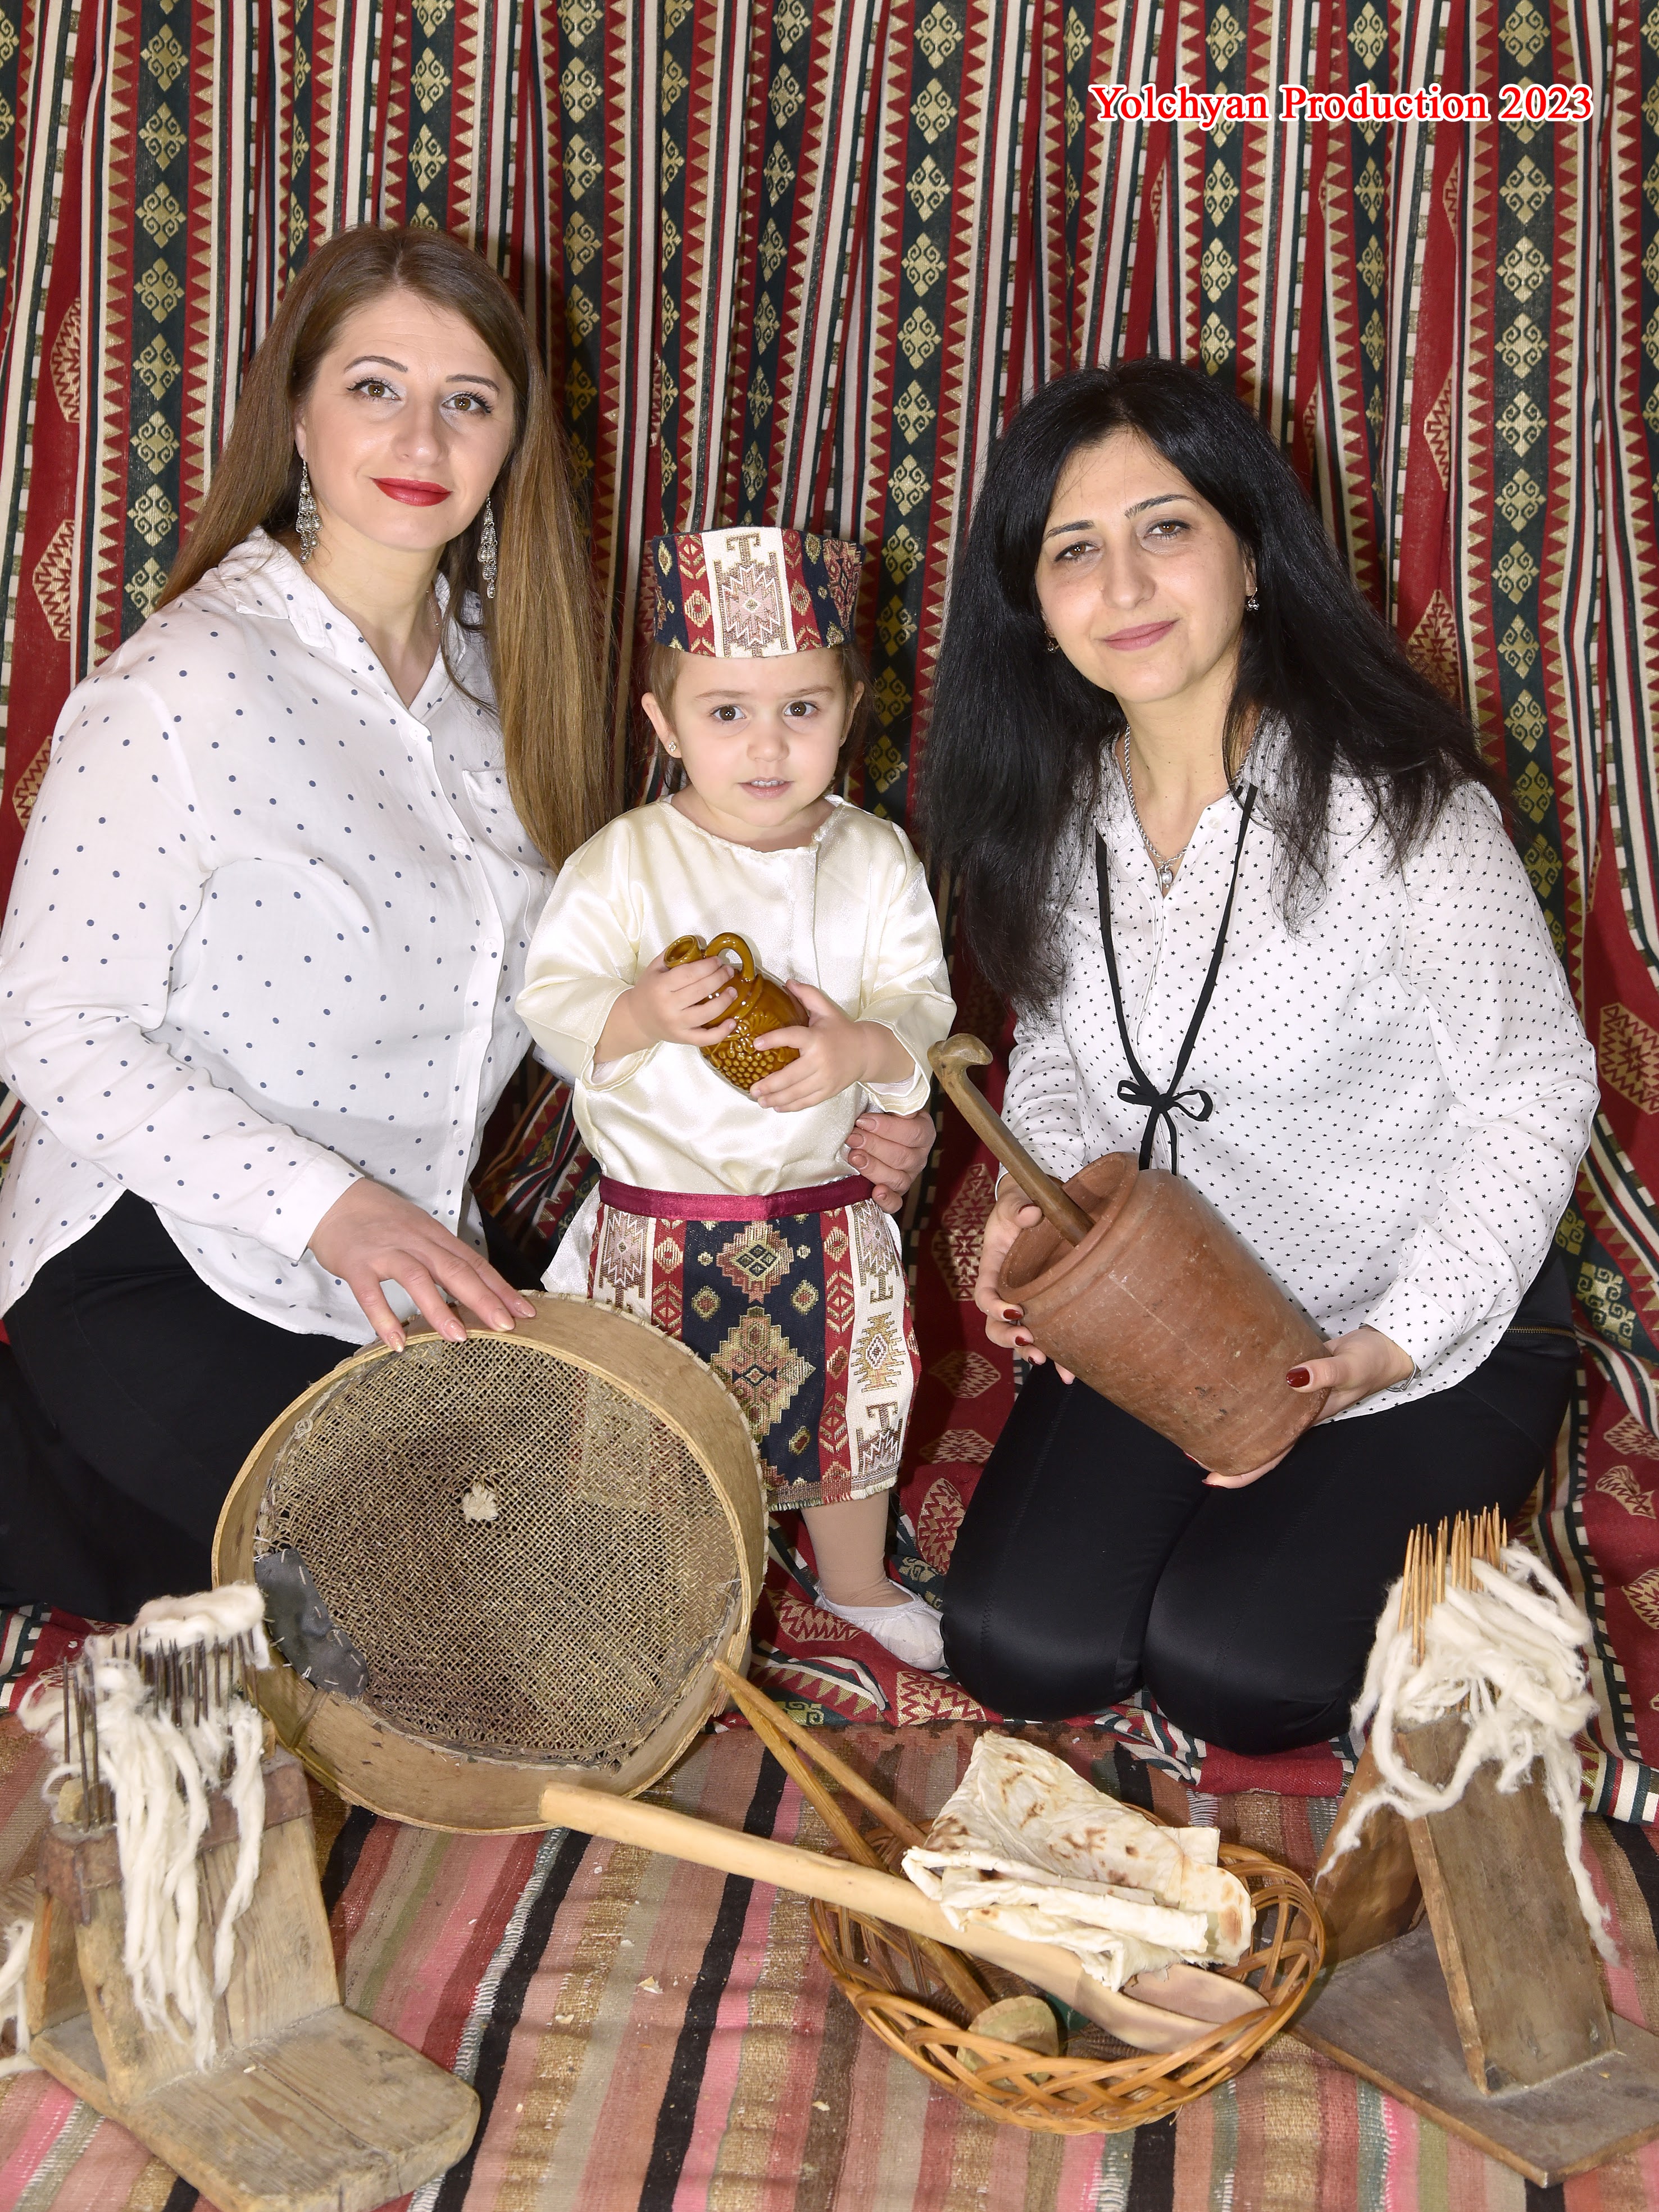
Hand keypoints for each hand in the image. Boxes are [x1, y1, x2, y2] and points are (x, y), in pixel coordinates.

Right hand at [308, 1179, 536, 1349]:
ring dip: (440, 1309)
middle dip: (483, 1299)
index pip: (475, 1263)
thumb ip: (442, 1257)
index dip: (500, 1288)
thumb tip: (474, 1288)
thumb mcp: (419, 1232)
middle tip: (506, 1326)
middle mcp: (416, 1242)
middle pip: (456, 1269)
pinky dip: (385, 1318)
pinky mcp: (357, 1264)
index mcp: (435, 1236)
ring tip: (459, 1337)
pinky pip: (372, 1294)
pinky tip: (397, 1342)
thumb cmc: (381, 1221)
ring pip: (419, 1278)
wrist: (333, 1199)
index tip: (525, 1312)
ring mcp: (386, 1252)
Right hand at [595, 951, 735, 1060]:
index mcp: (660, 986)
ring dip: (724, 1002)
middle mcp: (668, 1006)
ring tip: (732, 991)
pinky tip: (732, 1023)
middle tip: (728, 971)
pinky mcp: (682, 1038)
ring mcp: (676, 1024)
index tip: (717, 961)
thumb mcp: (655, 968)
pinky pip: (705, 1038)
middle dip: (719, 978)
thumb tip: (700, 941)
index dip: (707, 966)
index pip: (689, 974)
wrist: (637, 1019)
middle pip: (700, 991)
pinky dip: (721, 1032)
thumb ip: (674, 954)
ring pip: (706, 1014)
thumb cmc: (649, 991)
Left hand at [748, 982, 909, 1111]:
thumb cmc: (841, 1030)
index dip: (773, 1040)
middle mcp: (820, 1060)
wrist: (866, 1051)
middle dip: (769, 1084)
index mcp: (817, 1038)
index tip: (756, 1044)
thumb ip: (808, 995)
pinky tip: (777, 1106)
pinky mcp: (828, 1091)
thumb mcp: (826, 1009)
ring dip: (776, 1098)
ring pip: (797, 1092)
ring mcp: (825, 1078)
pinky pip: (807, 1101)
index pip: (792, 1037)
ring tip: (760, 1100)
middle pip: (790, 1075)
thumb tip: (787, 981)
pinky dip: (791, 1106)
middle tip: (752, 1088)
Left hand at [844, 1107, 933, 1212]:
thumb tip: (881, 1086)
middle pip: (903, 1157)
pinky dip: (887, 1200)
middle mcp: (919, 1156)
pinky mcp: (895, 1193)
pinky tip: (875, 1192)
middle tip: (853, 1138)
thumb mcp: (884, 1102)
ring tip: (854, 1157)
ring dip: (874, 1168)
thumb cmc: (875, 1114)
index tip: (862, 1120)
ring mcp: (908, 1176)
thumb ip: (888, 1098)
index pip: (913, 1133)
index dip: (888, 1128)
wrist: (868, 1132)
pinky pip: (896, 1203)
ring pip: (898, 1179)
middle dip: (875, 1146)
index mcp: (922, 1131)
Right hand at [973, 1181, 1074, 1382]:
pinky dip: (1057, 1355)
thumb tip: (1030, 1213)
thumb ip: (1018, 1206)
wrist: (1040, 1205)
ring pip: (1019, 1336)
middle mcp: (1007, 1290)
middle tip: (1029, 1341)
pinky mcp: (1047, 1305)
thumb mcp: (1015, 1201)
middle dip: (1009, 1338)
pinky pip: (1048, 1335)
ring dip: (1031, 1352)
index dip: (994, 1306)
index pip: (984, 1294)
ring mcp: (1026, 1301)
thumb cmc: (1022, 1204)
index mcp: (994, 1268)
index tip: (1014, 1310)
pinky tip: (1070, 1371)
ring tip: (1047, 1361)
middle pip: (996, 1324)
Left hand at [1201, 1324, 1414, 1488]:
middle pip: (1259, 1441)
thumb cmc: (1371, 1361)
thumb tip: (1294, 1377)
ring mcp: (1293, 1396)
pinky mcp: (1291, 1374)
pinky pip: (1264, 1390)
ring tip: (1197, 1424)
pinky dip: (1246, 1393)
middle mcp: (1296, 1413)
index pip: (1272, 1453)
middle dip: (1227, 1451)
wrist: (1384, 1347)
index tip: (1212, 1480)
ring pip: (1259, 1418)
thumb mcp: (1350, 1367)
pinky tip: (1225, 1388)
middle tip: (1191, 1452)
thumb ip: (1326, 1372)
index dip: (1244, 1471)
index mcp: (1308, 1419)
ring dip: (1233, 1424)